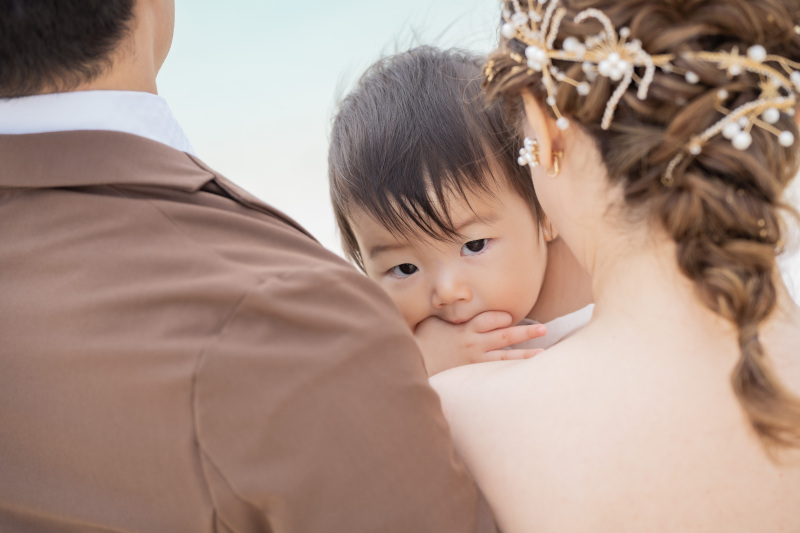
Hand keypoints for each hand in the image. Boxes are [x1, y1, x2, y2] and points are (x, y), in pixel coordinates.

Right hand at [414, 311, 545, 376]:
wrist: (416, 365)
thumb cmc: (423, 341)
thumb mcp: (432, 322)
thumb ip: (446, 313)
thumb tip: (449, 299)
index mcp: (464, 329)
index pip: (488, 320)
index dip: (501, 317)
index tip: (510, 317)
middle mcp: (473, 344)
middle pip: (503, 335)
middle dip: (524, 331)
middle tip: (543, 328)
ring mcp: (475, 360)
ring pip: (504, 355)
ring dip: (525, 353)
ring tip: (542, 352)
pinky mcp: (474, 373)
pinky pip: (496, 371)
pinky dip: (510, 370)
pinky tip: (523, 371)